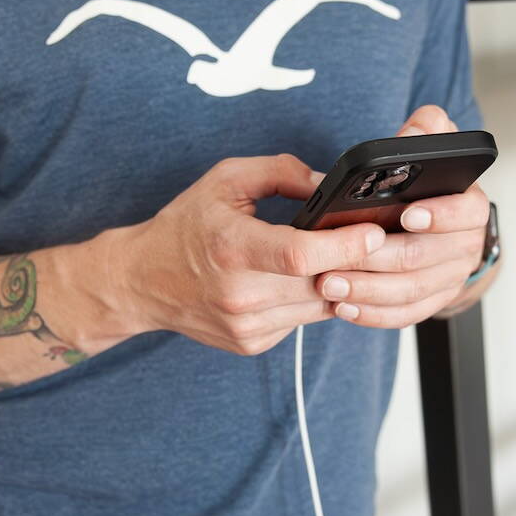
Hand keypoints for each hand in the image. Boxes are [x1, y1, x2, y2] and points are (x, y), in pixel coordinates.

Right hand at [112, 155, 384, 354]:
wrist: (142, 281)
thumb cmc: (186, 226)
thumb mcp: (225, 180)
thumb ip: (281, 172)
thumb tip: (328, 185)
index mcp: (231, 247)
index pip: (299, 255)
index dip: (344, 245)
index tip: (373, 233)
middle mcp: (239, 294)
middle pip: (320, 283)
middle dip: (354, 263)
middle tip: (371, 241)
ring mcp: (246, 326)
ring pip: (320, 307)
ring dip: (337, 283)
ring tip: (336, 257)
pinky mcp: (252, 343)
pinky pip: (302, 321)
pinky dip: (310, 300)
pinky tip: (298, 281)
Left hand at [315, 105, 489, 328]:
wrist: (437, 221)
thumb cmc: (425, 183)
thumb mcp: (431, 147)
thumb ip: (427, 131)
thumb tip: (416, 133)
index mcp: (469, 206)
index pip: (466, 213)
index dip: (439, 215)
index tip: (406, 214)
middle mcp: (465, 245)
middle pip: (423, 257)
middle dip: (377, 259)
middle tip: (337, 257)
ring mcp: (449, 277)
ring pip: (410, 291)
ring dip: (366, 291)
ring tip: (329, 283)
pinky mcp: (431, 301)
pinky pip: (405, 314)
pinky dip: (373, 314)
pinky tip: (344, 308)